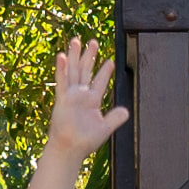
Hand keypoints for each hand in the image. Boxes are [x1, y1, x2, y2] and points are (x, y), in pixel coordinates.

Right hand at [42, 36, 121, 155]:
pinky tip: (61, 56)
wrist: (70, 148)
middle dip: (90, 56)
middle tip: (93, 41)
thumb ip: (115, 119)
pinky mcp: (62, 99)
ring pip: (73, 71)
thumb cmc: (85, 141)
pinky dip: (62, 69)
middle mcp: (80, 95)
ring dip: (75, 56)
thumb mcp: (104, 129)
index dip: (105, 71)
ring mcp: (70, 95)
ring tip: (76, 40)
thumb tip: (126, 111)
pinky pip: (62, 82)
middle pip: (85, 71)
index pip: (99, 82)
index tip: (110, 60)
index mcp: (91, 101)